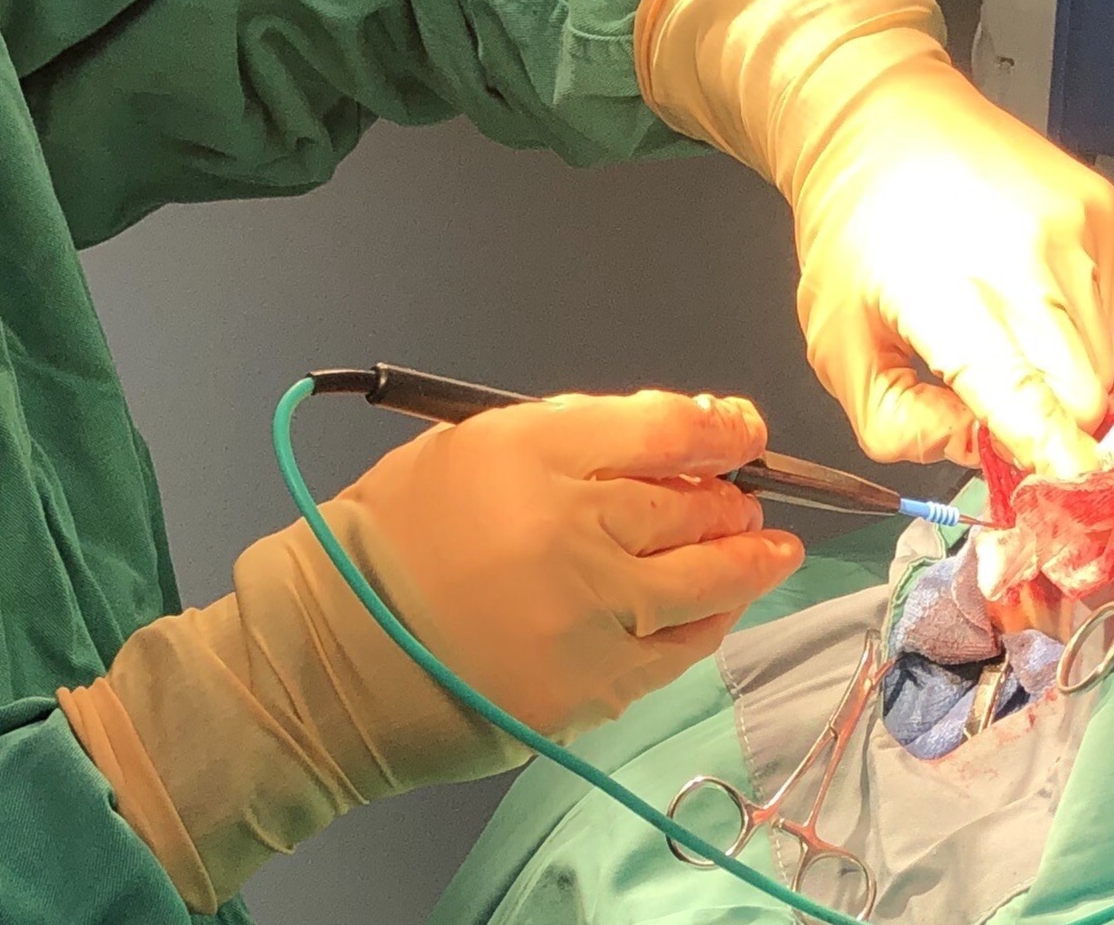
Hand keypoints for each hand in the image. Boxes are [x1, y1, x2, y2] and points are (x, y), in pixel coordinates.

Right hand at [339, 389, 806, 737]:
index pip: (663, 430)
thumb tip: (657, 440)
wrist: (342, 652)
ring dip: (749, 561)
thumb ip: (563, 438)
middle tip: (743, 495)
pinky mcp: (596, 685)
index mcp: (535, 454)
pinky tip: (718, 608)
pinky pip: (680, 649)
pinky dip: (709, 622)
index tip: (742, 429)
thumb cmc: (395, 537)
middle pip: (695, 505)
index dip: (720, 427)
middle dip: (732, 497)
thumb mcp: (466, 447)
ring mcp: (593, 613)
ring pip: (707, 581)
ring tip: (771, 550)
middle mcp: (576, 529)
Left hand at [791, 51, 1113, 475]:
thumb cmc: (853, 227)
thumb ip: (894, 422)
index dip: (1052, 446)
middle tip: (1010, 421)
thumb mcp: (835, 342)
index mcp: (941, 287)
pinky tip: (1020, 288)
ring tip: (997, 327)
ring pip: (1102, 351)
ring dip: (1061, 370)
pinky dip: (1073, 322)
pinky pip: (1112, 305)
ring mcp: (1072, 225)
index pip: (1019, 386)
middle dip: (1056, 424)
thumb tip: (974, 452)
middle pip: (1080, 386)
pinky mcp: (1102, 208)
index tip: (1075, 483)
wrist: (880, 117)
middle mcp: (1020, 252)